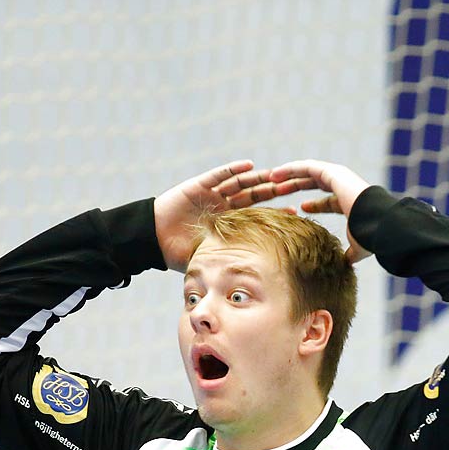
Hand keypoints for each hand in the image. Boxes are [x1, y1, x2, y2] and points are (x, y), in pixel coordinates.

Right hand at [152, 161, 308, 269]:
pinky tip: (250, 166)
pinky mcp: (199, 185)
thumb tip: (254, 283)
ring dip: (258, 179)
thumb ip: (229, 263)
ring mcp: (212, 193)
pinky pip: (219, 175)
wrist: (153, 239)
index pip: (257, 215)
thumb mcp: (210, 258)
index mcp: (228, 222)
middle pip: (253, 195)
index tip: (295, 213)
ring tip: (276, 175)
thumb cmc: (178, 252)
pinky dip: (233, 170)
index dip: (274, 212)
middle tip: (292, 188)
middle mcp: (223, 204)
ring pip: (240, 183)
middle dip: (271, 191)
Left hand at [267, 160, 372, 262]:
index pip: (328, 200)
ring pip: (307, 172)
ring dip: (289, 175)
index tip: (299, 209)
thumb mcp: (357, 248)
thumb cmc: (369, 237)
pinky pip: (306, 167)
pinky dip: (290, 169)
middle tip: (277, 191)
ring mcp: (338, 176)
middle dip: (295, 186)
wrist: (378, 224)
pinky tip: (276, 175)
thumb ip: (350, 254)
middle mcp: (343, 185)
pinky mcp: (331, 172)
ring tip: (270, 179)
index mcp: (348, 201)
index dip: (314, 204)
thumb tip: (347, 265)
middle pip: (314, 183)